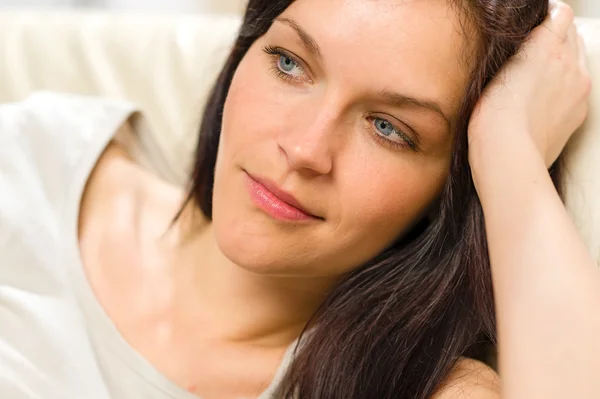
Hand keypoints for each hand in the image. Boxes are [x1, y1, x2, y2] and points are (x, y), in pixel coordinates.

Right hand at [468, 1, 590, 167]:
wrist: (508, 155)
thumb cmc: (490, 119)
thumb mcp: (491, 75)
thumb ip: (514, 56)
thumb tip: (520, 51)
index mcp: (544, 47)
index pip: (560, 14)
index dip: (549, 16)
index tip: (537, 24)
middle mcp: (568, 63)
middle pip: (572, 35)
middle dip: (557, 37)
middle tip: (534, 51)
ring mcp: (579, 87)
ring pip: (580, 59)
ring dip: (564, 61)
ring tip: (540, 77)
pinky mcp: (580, 111)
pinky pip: (579, 87)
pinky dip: (567, 87)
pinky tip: (545, 99)